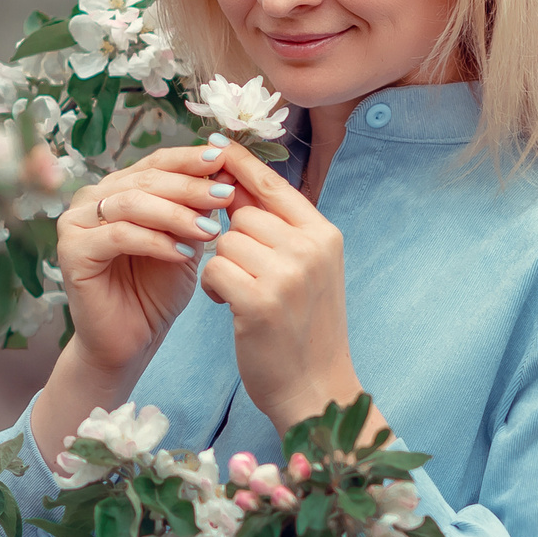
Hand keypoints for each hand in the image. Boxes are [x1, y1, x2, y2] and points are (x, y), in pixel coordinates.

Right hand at [54, 144, 232, 381]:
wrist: (130, 340)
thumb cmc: (155, 291)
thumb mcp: (185, 241)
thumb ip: (196, 208)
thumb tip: (226, 170)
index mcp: (117, 189)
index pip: (156, 162)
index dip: (191, 159)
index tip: (226, 158)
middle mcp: (91, 199)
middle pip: (145, 179)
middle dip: (190, 186)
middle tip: (226, 195)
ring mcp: (76, 223)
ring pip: (132, 204)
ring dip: (176, 214)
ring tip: (211, 230)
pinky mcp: (72, 251)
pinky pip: (119, 236)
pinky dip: (155, 242)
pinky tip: (184, 254)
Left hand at [198, 137, 364, 434]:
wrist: (316, 389)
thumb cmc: (304, 329)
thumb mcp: (307, 269)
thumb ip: (280, 229)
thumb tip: (234, 183)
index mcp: (325, 234)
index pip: (275, 184)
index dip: (241, 163)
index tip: (214, 146)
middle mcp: (311, 248)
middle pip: (244, 211)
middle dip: (231, 237)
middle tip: (243, 270)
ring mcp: (288, 274)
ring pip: (225, 239)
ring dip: (221, 264)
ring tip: (238, 291)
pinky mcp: (260, 301)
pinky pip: (214, 268)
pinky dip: (212, 285)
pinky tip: (227, 304)